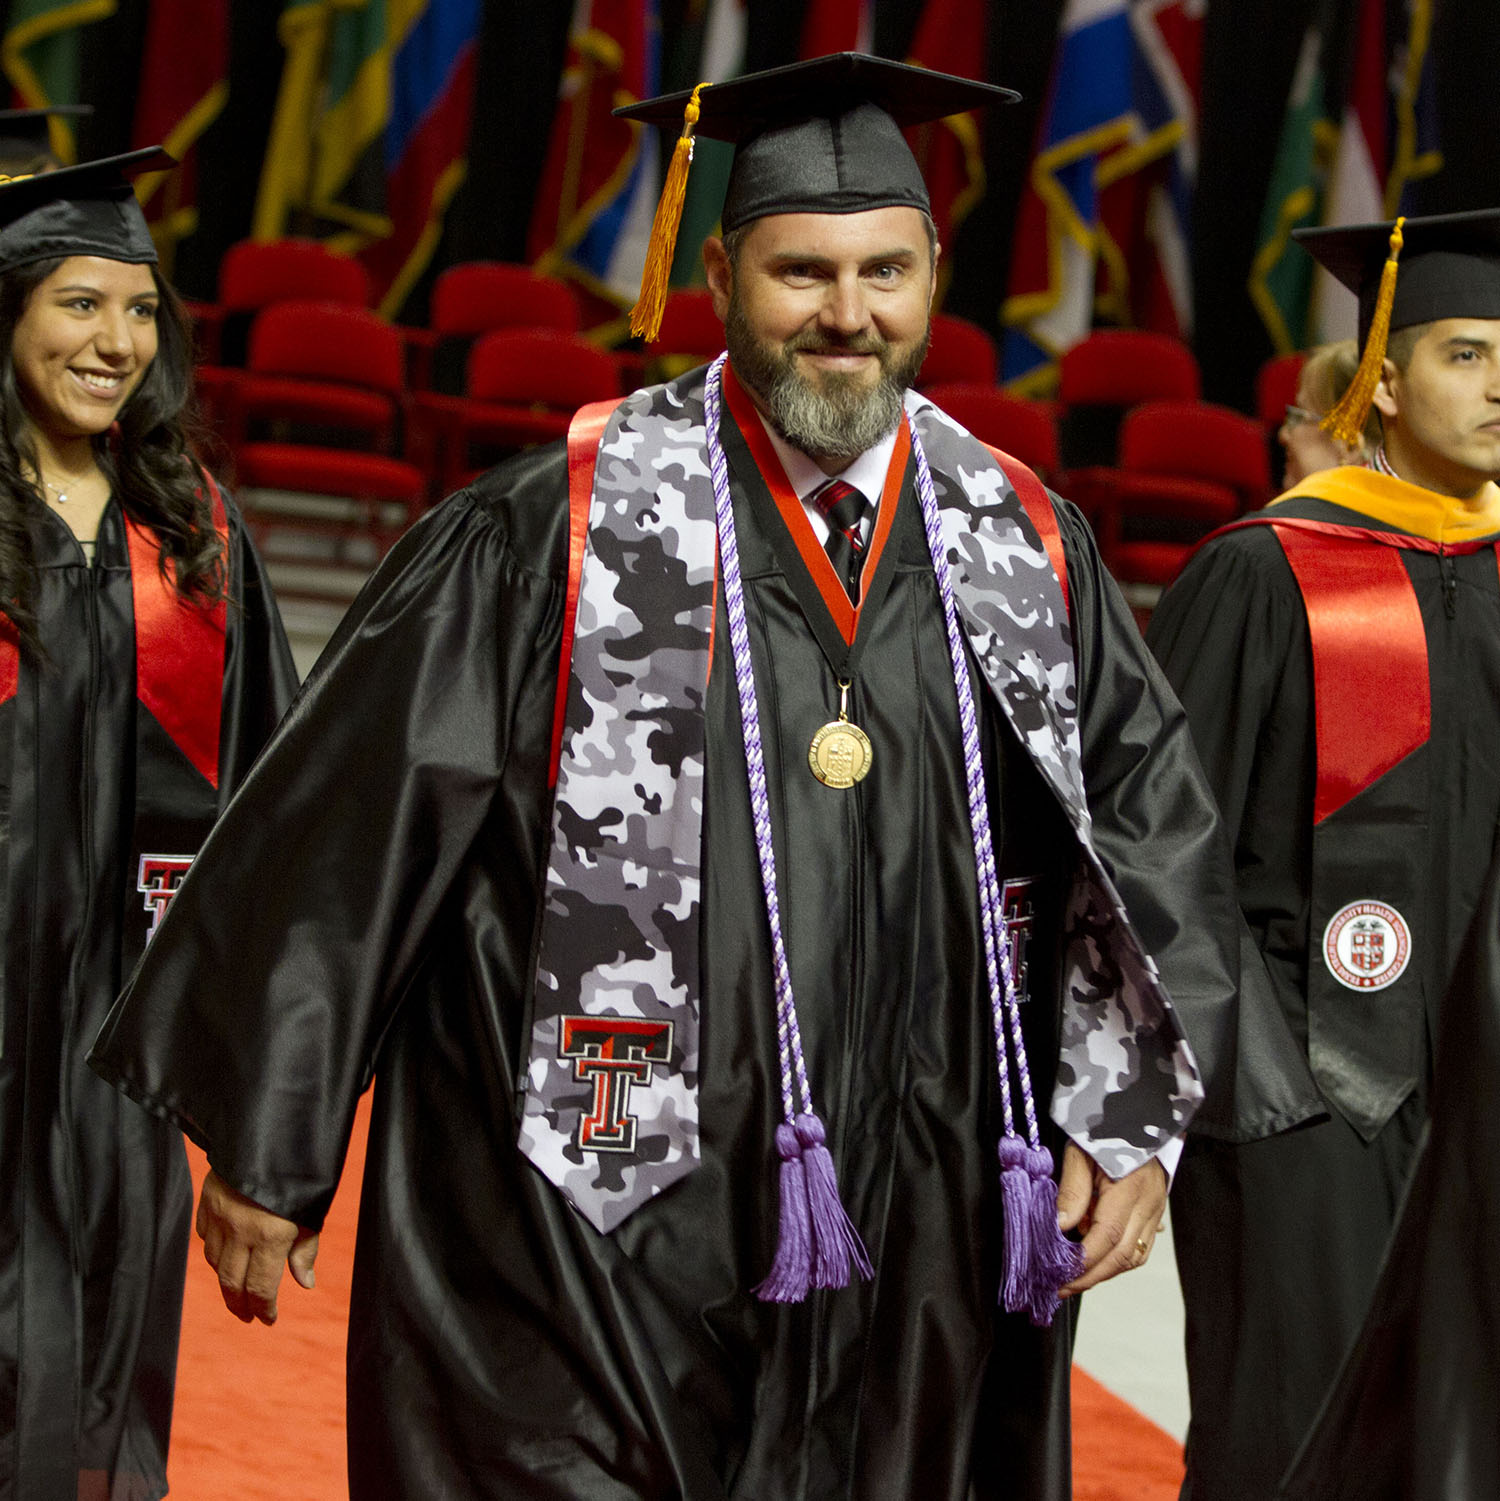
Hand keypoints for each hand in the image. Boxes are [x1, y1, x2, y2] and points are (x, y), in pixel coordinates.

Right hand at [196, 1168, 319, 1324]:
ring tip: (239, 1290)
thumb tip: (305, 1284)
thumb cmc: (301, 1169)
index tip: (269, 1320)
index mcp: (270, 1234)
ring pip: (215, 1262)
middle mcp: (240, 1229)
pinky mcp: (206, 1201)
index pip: (261, 1288)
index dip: (264, 1310)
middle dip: (240, 1305)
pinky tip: (226, 1255)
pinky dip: (214, 1251)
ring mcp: (219, 1215)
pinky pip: (205, 1236)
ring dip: (226, 1280)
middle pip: (232, 1283)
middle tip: (248, 1317)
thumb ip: (306, 1248)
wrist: (270, 1129)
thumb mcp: (312, 1209)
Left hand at [1055, 1142, 1165, 1295]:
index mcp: (1130, 1189)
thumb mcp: (1082, 1152)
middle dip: (1091, 1277)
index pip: (1107, 1236)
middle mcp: (1148, 1205)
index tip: (1059, 1276)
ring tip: (1075, 1280)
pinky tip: (1096, 1262)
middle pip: (1122, 1256)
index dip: (1084, 1262)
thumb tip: (1059, 1228)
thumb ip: (1072, 1191)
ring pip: (1134, 1256)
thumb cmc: (1107, 1130)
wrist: (1140, 1115)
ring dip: (1104, 1272)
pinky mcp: (1156, 1213)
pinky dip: (1117, 1259)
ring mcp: (1156, 1211)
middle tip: (1061, 1288)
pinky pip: (1140, 1247)